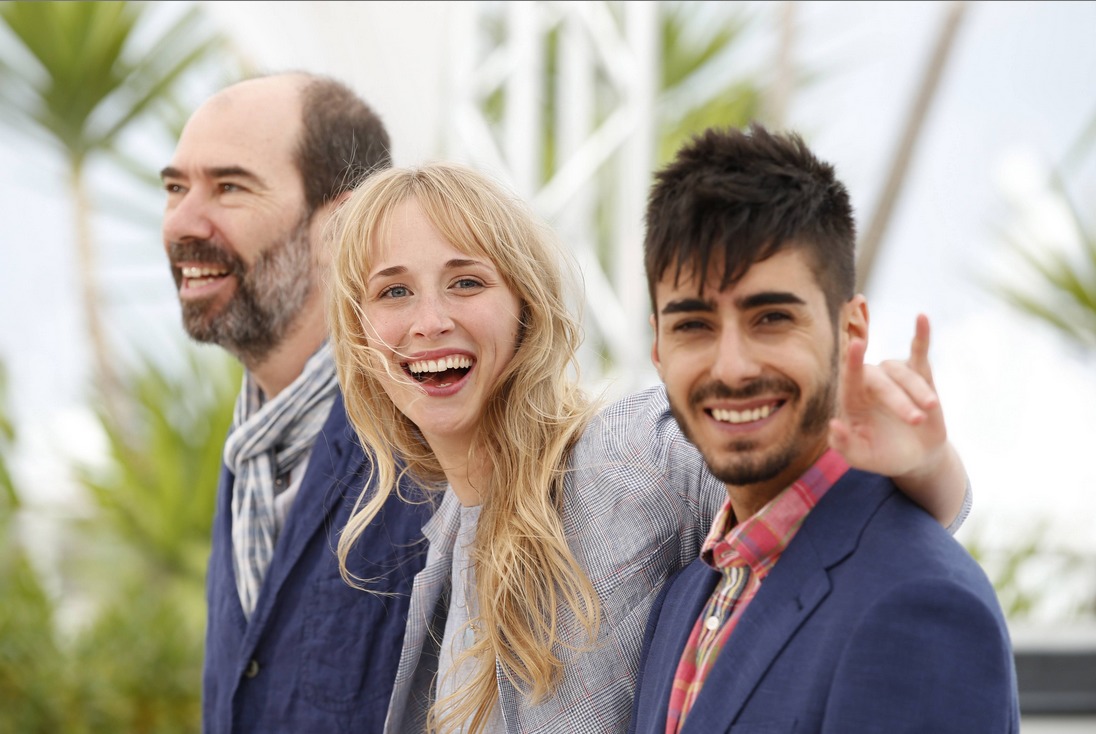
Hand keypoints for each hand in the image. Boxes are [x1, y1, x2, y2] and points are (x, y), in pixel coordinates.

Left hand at [829, 313, 947, 483]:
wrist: (916, 457)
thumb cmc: (883, 456)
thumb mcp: (862, 457)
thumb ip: (844, 445)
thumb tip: (833, 425)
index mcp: (851, 400)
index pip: (848, 379)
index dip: (852, 362)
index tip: (856, 344)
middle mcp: (870, 383)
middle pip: (881, 380)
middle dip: (900, 401)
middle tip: (916, 420)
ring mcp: (894, 377)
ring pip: (904, 373)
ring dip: (917, 391)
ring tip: (928, 413)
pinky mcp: (919, 376)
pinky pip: (919, 352)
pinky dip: (921, 336)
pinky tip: (922, 318)